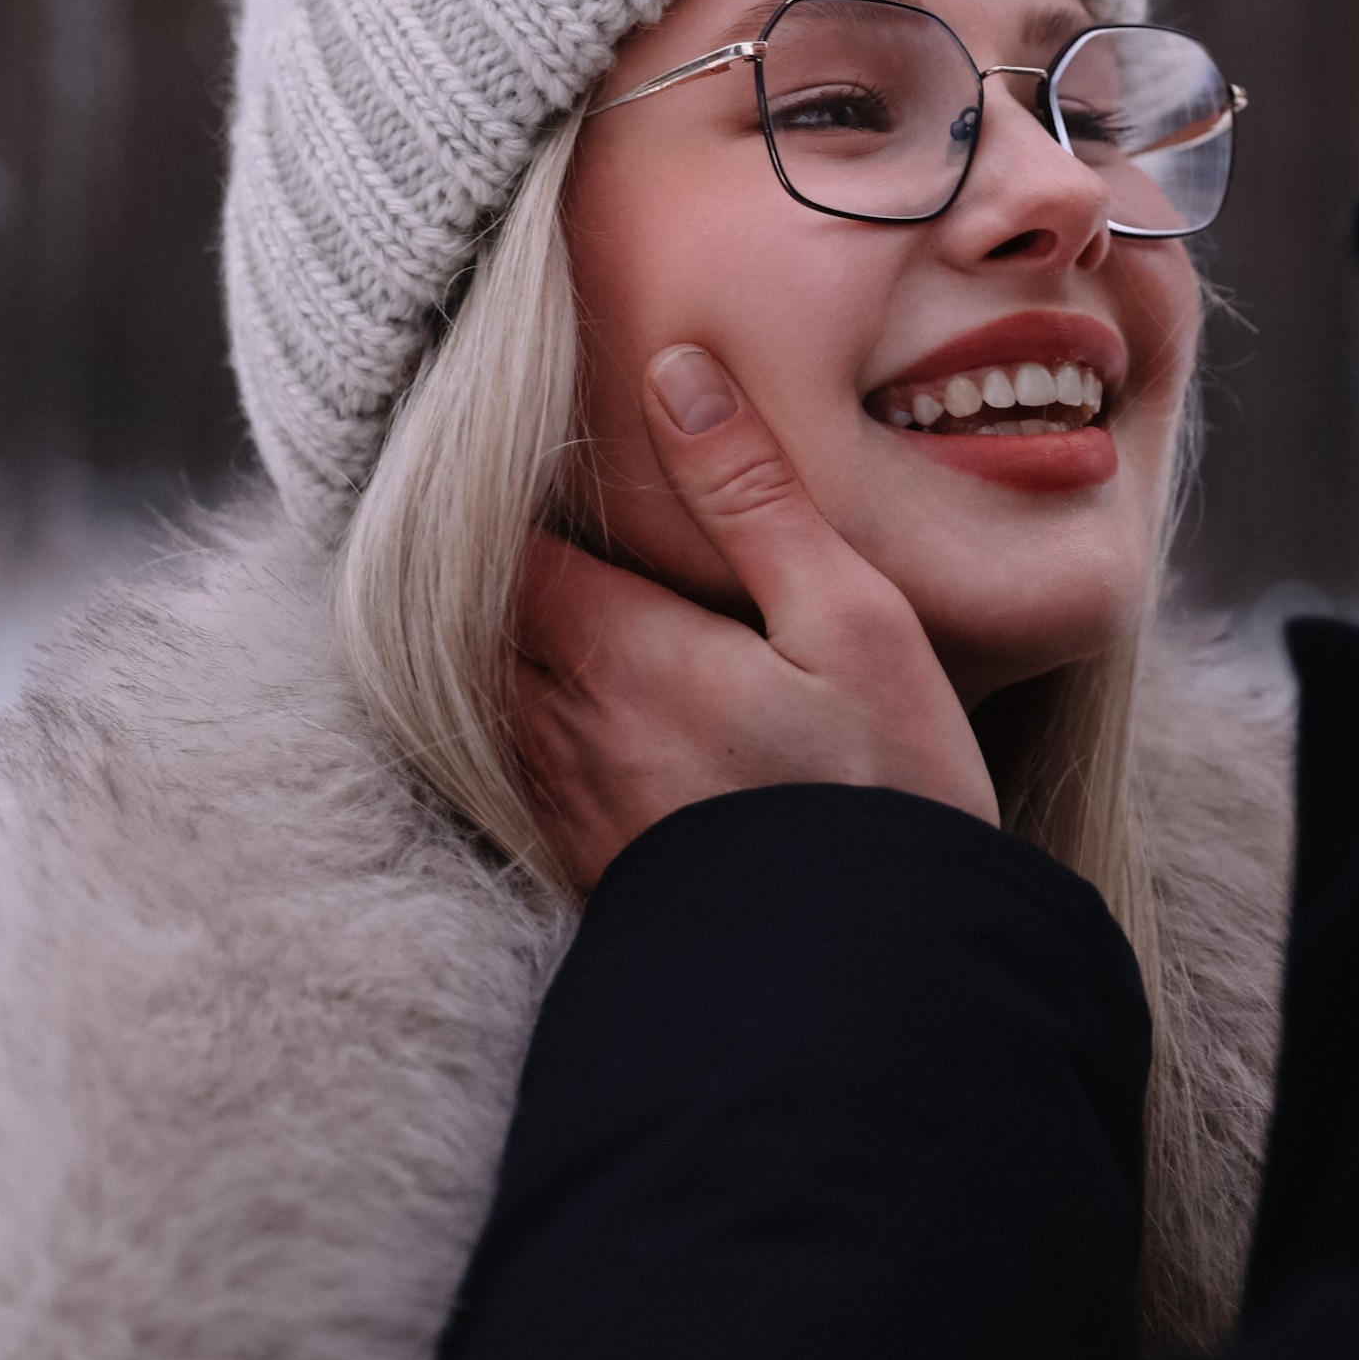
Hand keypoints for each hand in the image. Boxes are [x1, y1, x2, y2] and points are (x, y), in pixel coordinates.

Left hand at [510, 344, 997, 893]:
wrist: (876, 986)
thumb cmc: (883, 791)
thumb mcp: (849, 618)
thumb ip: (753, 494)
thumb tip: (674, 373)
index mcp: (619, 652)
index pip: (506, 541)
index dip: (508, 485)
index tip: (533, 440)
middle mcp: (565, 726)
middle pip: (475, 613)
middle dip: (492, 554)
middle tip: (527, 497)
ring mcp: (567, 802)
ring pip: (489, 687)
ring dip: (506, 632)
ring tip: (550, 582)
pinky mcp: (586, 859)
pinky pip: (516, 760)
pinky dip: (524, 709)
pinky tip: (575, 695)